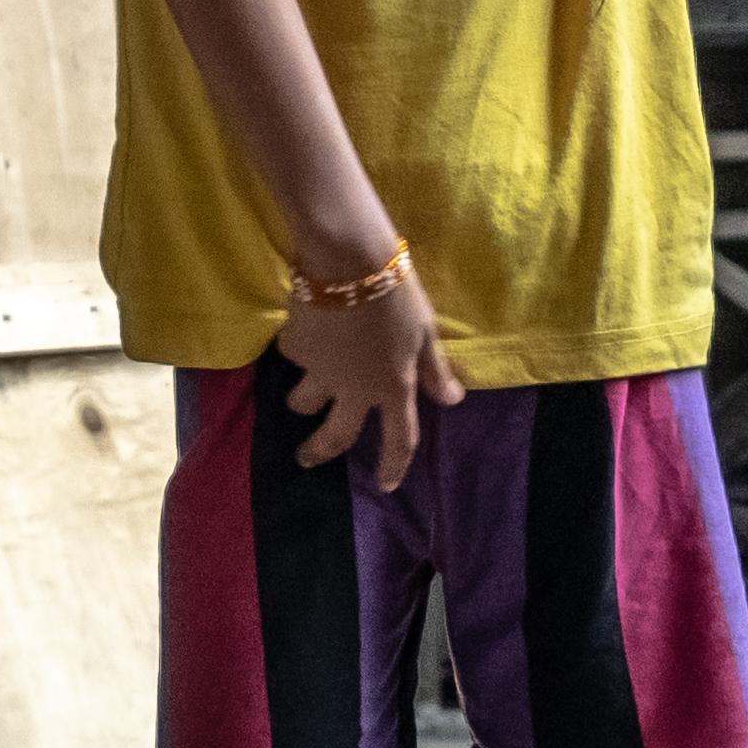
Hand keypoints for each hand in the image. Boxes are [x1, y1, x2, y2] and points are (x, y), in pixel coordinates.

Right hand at [277, 273, 465, 492]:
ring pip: (303, 401)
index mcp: (394, 387)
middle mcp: (355, 389)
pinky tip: (301, 333)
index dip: (394, 465)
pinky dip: (298, 348)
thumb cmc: (398, 293)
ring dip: (301, 403)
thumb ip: (434, 369)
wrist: (347, 261)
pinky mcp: (295, 347)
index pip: (399, 439)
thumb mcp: (425, 331)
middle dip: (320, 452)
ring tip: (297, 401)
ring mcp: (321, 371)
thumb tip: (452, 400)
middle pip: (336, 434)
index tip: (386, 485)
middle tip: (306, 461)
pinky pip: (295, 354)